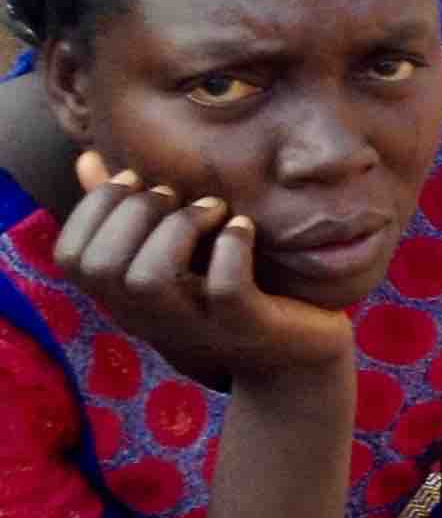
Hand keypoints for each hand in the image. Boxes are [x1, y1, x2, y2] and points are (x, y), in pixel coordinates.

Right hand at [53, 153, 355, 383]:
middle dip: (135, 212)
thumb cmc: (229, 296)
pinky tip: (243, 229)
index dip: (92, 208)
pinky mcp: (249, 327)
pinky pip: (226, 289)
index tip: (134, 179)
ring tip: (213, 208)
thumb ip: (129, 213)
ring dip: (178, 228)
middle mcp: (152, 317)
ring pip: (152, 279)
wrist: (296, 360)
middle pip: (104, 266)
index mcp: (126, 299)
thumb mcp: (175, 257)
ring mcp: (199, 325)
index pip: (71, 258)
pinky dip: (232, 248)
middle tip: (177, 195)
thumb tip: (87, 157)